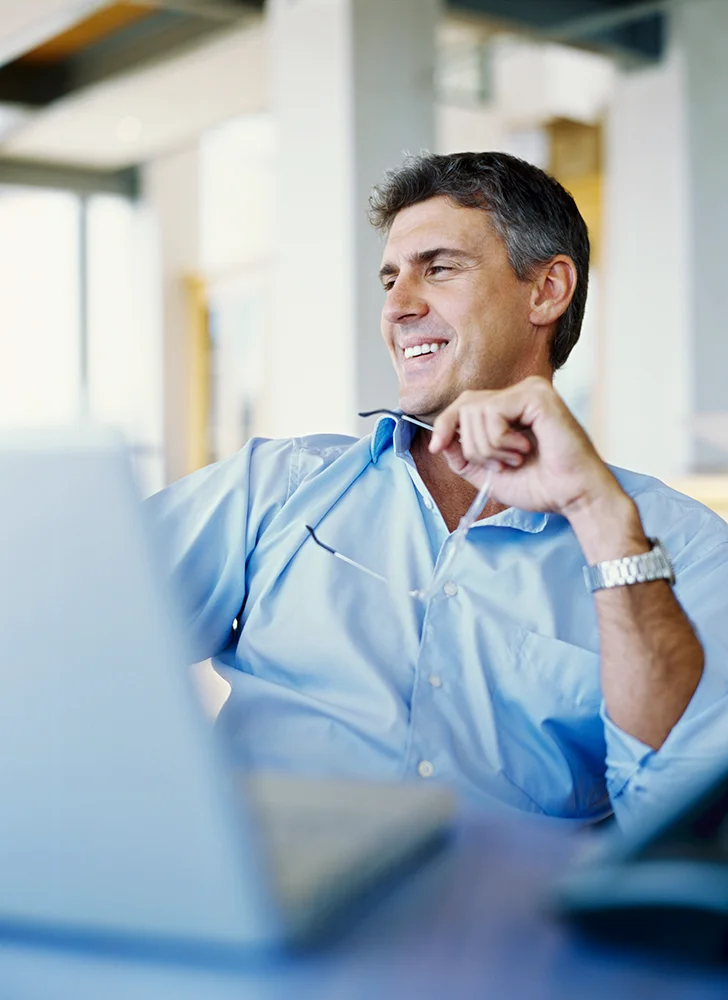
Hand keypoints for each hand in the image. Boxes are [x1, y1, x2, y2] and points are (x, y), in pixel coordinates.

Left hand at [429, 377, 628, 522]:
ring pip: (475, 411)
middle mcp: (520, 392)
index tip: (436, 446)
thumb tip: (440, 440)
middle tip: (500, 465)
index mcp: (511, 407)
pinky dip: (500, 440)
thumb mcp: (488, 473)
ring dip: (489, 447)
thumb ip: (463, 457)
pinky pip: (493, 412)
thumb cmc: (541, 485)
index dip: (445, 425)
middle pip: (465, 406)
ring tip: (516, 459)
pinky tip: (524, 449)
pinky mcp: (536, 395)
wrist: (572, 496)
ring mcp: (529, 390)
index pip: (464, 404)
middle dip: (473, 445)